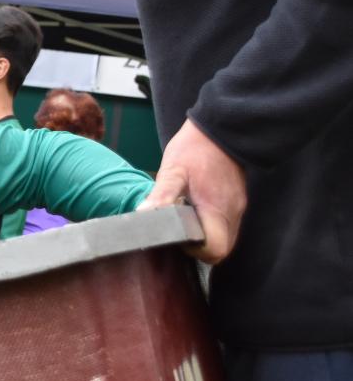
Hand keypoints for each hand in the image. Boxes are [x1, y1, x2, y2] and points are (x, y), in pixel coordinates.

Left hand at [139, 118, 246, 264]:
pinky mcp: (236, 201)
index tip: (178, 238)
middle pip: (221, 249)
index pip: (215, 250)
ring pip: (224, 237)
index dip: (196, 252)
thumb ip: (161, 195)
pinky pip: (225, 224)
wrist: (221, 127)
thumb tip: (144, 216)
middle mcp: (232, 213)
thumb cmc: (196, 148)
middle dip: (199, 248)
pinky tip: (193, 210)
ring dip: (204, 236)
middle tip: (177, 231)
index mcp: (217, 209)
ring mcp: (237, 207)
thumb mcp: (173, 170)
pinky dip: (210, 225)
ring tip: (184, 219)